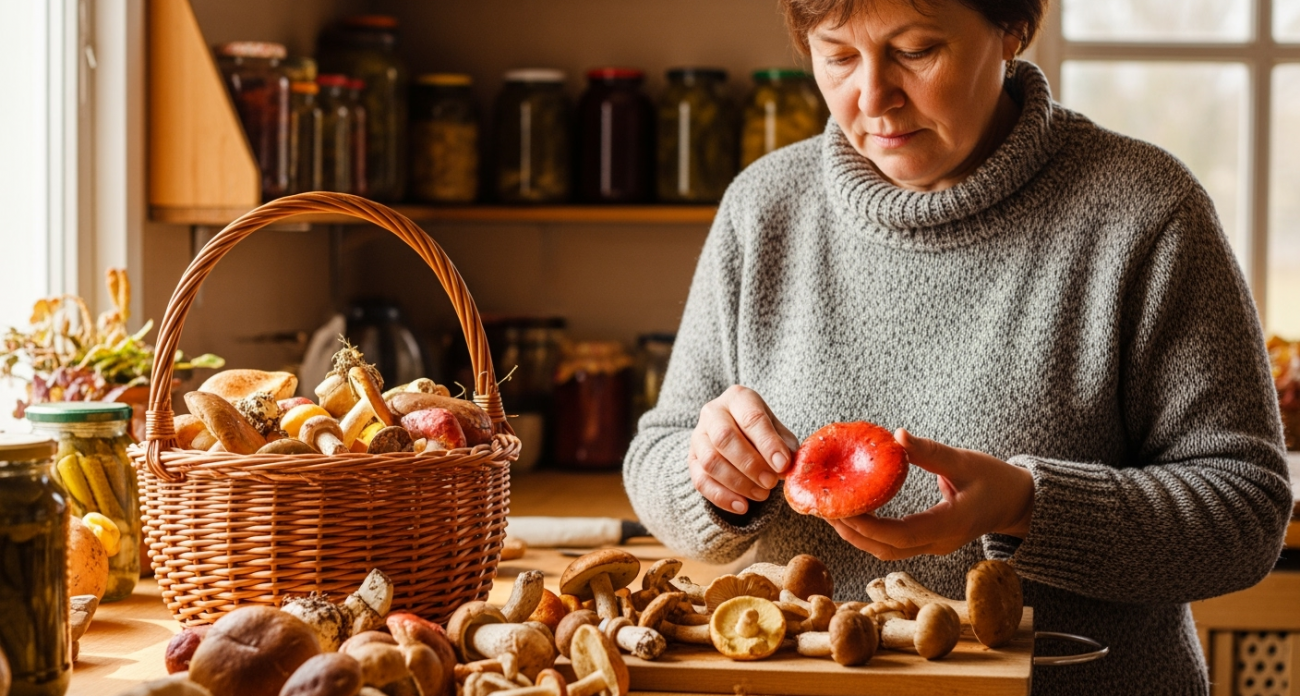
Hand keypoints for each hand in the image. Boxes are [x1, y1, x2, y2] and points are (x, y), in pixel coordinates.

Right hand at [689, 385, 799, 514]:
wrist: (736, 434)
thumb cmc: (761, 432)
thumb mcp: (777, 430)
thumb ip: (784, 445)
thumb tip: (789, 466)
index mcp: (738, 398)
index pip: (751, 419)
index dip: (768, 444)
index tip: (783, 466)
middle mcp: (713, 412)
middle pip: (724, 438)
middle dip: (750, 465)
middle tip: (771, 483)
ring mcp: (698, 436)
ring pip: (711, 461)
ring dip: (738, 483)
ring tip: (761, 495)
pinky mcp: (691, 460)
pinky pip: (700, 481)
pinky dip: (722, 497)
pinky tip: (742, 506)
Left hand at [828, 429, 1033, 559]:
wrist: (1019, 503)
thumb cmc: (997, 480)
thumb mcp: (967, 461)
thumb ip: (931, 452)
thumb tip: (897, 435)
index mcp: (950, 526)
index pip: (901, 535)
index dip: (867, 525)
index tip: (840, 508)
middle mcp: (939, 542)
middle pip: (886, 549)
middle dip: (852, 532)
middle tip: (824, 508)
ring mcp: (934, 545)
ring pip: (887, 550)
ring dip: (857, 534)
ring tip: (831, 510)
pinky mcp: (929, 540)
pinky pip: (893, 542)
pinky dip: (870, 531)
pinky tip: (853, 511)